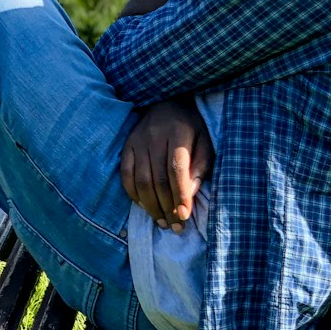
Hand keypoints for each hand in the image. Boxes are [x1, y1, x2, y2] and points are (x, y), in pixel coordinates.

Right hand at [120, 99, 213, 230]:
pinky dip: (133, 194)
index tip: (184, 216)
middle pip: (157, 179)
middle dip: (166, 207)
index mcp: (178, 132)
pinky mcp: (126, 145)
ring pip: (140, 180)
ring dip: (150, 206)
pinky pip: (126, 175)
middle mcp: (154, 136)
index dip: (180, 195)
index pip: (176, 170)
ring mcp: (137, 140)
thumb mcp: (205, 142)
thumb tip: (189, 196)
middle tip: (175, 226)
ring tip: (161, 221)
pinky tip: (144, 206)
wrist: (167, 103)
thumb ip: (200, 168)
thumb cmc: (191, 128)